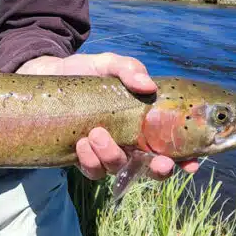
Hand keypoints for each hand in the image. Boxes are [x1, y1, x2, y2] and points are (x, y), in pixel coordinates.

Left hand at [16, 52, 200, 180]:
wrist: (45, 77)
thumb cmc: (84, 71)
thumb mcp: (107, 64)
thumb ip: (128, 69)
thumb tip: (147, 85)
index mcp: (141, 123)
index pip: (169, 145)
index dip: (184, 160)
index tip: (190, 163)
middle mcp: (127, 142)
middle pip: (150, 168)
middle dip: (157, 170)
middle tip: (157, 162)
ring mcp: (104, 152)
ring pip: (118, 169)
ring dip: (112, 156)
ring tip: (97, 133)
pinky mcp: (81, 157)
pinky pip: (92, 171)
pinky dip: (90, 160)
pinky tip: (82, 141)